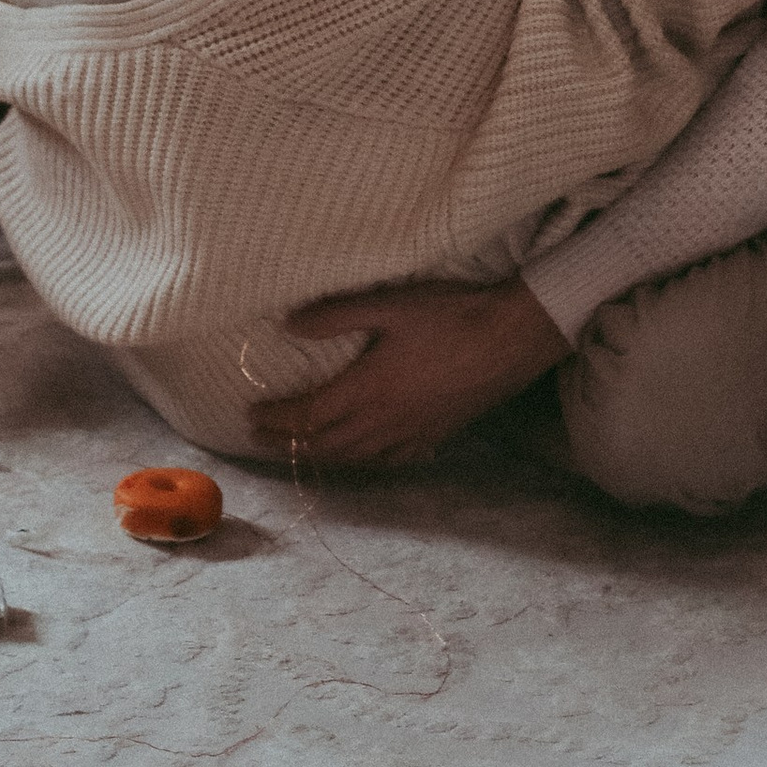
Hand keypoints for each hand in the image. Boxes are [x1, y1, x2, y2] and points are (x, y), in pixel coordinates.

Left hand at [248, 276, 571, 468]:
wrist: (515, 338)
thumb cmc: (452, 315)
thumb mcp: (390, 304)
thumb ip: (337, 315)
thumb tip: (287, 325)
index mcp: (368, 390)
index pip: (308, 415)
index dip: (277, 419)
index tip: (251, 415)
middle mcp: (385, 421)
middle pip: (326, 444)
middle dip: (288, 444)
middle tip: (261, 439)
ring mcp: (413, 433)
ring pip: (356, 457)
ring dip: (321, 456)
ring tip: (300, 451)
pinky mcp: (437, 434)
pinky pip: (391, 460)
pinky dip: (365, 462)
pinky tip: (364, 456)